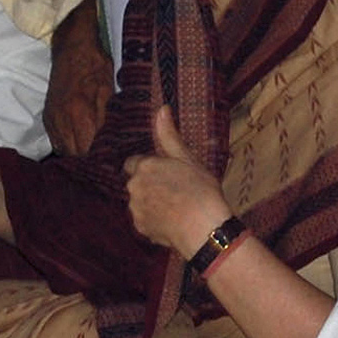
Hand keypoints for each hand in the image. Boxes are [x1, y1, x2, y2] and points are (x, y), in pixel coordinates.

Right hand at [44, 0, 113, 156]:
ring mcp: (52, 119)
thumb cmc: (96, 66)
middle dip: (89, 160)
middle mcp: (62, 120)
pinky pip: (56, 141)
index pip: (88, 152)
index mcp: (80, 114)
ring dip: (77, 154)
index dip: (100, 160)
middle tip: (104, 159)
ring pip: (63, 151)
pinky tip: (79, 142)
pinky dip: (67, 145)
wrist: (72, 47)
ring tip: (92, 153)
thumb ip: (109, 120)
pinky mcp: (47, 117)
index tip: (111, 161)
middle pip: (75, 156)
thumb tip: (115, 145)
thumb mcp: (110, 91)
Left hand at [124, 105, 230, 257]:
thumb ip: (169, 135)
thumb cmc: (200, 190)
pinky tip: (173, 221)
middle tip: (174, 190)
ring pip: (139, 203)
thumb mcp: (187, 158)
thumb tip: (161, 109)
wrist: (203, 228)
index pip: (133, 163)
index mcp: (144, 167)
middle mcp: (134, 187)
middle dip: (149, 185)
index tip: (165, 173)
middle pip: (136, 183)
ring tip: (176, 207)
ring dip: (151, 203)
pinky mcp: (141, 229)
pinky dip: (155, 221)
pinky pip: (145, 221)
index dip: (149, 167)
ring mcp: (136, 209)